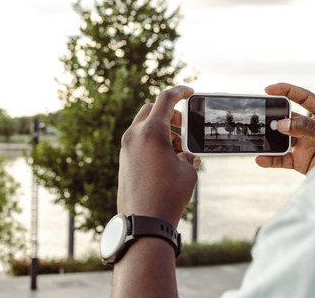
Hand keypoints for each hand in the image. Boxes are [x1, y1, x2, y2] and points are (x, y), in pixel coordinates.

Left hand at [117, 85, 199, 226]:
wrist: (143, 223)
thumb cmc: (168, 196)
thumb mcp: (188, 171)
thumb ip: (188, 155)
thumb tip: (187, 156)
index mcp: (151, 131)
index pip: (166, 99)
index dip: (180, 92)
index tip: (190, 92)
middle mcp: (134, 135)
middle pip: (152, 109)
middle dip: (170, 114)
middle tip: (184, 125)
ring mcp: (126, 148)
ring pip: (144, 125)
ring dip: (163, 130)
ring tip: (180, 151)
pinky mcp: (123, 160)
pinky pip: (139, 141)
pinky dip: (153, 141)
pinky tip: (169, 159)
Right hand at [255, 83, 314, 174]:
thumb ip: (309, 128)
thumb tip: (281, 124)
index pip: (304, 98)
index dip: (287, 91)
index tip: (269, 89)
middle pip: (290, 118)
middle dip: (275, 117)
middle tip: (262, 116)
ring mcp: (307, 144)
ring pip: (283, 138)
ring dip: (270, 138)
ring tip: (258, 138)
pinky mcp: (301, 162)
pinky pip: (282, 159)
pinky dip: (271, 159)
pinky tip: (260, 159)